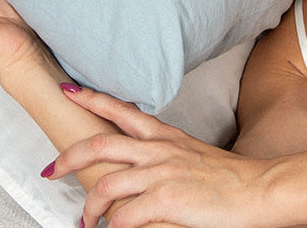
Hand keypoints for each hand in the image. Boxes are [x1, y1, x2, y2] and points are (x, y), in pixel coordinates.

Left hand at [48, 86, 273, 227]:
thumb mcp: (190, 153)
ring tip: (86, 221)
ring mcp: (161, 173)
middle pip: (99, 144)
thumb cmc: (226, 177)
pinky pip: (123, 218)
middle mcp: (158, 149)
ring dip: (88, 208)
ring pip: (104, 186)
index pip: (120, 109)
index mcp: (164, 135)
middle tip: (51, 169)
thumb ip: (160, 154)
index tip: (68, 91)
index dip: (91, 99)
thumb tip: (133, 167)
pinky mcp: (166, 200)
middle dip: (68, 157)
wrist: (256, 190)